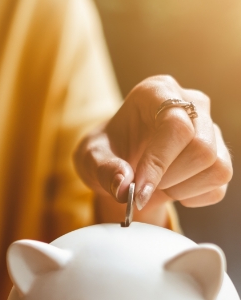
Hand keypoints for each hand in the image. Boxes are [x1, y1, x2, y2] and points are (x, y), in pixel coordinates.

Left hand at [74, 75, 231, 217]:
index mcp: (156, 92)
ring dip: (180, 188)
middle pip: (201, 148)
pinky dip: (193, 196)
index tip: (138, 190)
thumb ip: (103, 170)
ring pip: (216, 166)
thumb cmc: (106, 153)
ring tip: (156, 183)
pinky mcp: (219, 154)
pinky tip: (172, 189)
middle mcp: (191, 103)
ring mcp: (210, 128)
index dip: (159, 162)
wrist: (120, 165)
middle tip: (142, 184)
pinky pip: (219, 184)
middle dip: (168, 178)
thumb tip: (124, 187)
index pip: (175, 125)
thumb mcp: (90, 159)